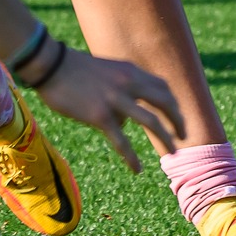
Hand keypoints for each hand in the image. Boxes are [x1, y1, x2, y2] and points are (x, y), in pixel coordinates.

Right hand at [31, 46, 185, 170]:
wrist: (51, 65)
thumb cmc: (73, 69)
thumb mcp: (106, 71)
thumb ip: (120, 90)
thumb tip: (123, 121)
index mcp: (130, 72)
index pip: (162, 87)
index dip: (172, 102)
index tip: (177, 115)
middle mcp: (128, 83)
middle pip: (164, 102)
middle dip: (178, 120)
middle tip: (184, 135)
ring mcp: (115, 100)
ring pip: (150, 121)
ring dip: (166, 138)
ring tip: (173, 154)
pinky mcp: (99, 116)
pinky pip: (121, 141)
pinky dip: (131, 157)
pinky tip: (137, 169)